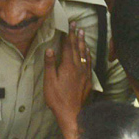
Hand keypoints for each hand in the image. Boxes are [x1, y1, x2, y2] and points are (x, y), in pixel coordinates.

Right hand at [43, 22, 92, 138]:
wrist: (72, 114)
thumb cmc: (57, 98)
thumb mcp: (49, 81)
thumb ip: (50, 64)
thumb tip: (50, 49)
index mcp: (68, 66)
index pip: (68, 47)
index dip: (69, 35)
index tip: (70, 25)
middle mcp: (78, 68)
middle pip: (77, 48)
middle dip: (76, 36)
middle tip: (77, 25)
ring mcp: (84, 74)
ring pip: (84, 55)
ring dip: (83, 43)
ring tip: (83, 34)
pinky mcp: (88, 81)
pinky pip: (89, 63)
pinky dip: (88, 55)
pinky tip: (88, 52)